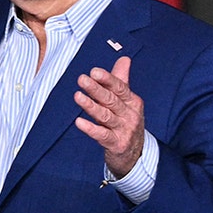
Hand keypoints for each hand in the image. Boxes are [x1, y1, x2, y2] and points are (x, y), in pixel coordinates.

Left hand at [74, 56, 144, 178]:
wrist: (135, 154)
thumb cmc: (127, 123)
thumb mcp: (127, 102)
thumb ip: (122, 80)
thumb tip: (124, 58)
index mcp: (132, 102)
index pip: (120, 87)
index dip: (107, 79)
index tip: (94, 71)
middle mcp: (130, 115)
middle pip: (111, 100)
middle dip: (96, 89)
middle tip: (82, 79)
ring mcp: (124, 130)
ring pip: (106, 116)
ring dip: (91, 106)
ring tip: (77, 96)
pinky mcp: (116, 144)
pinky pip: (102, 135)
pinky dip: (90, 128)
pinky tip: (79, 122)